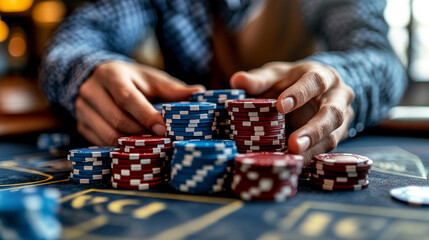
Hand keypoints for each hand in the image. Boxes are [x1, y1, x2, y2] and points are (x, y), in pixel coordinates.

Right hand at [76, 61, 204, 145]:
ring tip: (150, 145)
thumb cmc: (130, 79)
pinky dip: (119, 148)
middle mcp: (92, 91)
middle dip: (142, 133)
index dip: (146, 116)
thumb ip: (172, 88)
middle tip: (162, 141)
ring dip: (131, 144)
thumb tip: (199, 92)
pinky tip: (134, 148)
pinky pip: (100, 143)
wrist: (94, 76)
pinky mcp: (80, 124)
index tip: (164, 129)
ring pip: (107, 135)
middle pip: (117, 120)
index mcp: (111, 75)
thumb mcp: (150, 78)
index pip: (127, 98)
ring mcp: (82, 109)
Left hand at [230, 61, 354, 162]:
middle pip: (332, 113)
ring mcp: (342, 118)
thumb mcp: (276, 76)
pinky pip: (326, 149)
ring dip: (313, 149)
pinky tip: (295, 164)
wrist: (314, 90)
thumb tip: (237, 80)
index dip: (300, 94)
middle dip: (313, 130)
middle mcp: (338, 97)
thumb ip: (259, 80)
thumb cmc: (291, 81)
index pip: (315, 82)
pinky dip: (310, 157)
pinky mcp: (337, 136)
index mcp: (322, 75)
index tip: (281, 106)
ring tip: (294, 158)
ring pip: (333, 135)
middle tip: (293, 143)